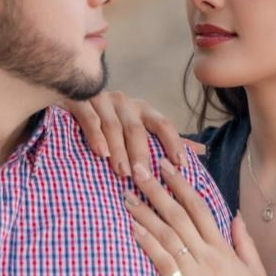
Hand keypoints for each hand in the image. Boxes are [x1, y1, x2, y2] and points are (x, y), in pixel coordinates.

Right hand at [63, 91, 205, 177]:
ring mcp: (103, 100)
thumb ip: (168, 140)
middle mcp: (126, 103)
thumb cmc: (113, 122)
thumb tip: (201, 151)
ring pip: (114, 126)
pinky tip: (100, 153)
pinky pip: (90, 118)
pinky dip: (96, 135)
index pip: (164, 124)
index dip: (174, 143)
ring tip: (123, 172)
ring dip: (119, 150)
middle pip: (137, 129)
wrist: (74, 98)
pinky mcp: (81, 101)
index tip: (181, 165)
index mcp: (144, 110)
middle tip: (145, 176)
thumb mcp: (142, 130)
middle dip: (142, 153)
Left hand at [125, 157, 268, 275]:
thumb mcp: (255, 270)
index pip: (200, 208)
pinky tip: (133, 230)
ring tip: (127, 196)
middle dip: (157, 190)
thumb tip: (235, 215)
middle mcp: (208, 256)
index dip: (181, 185)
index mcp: (223, 249)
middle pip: (178, 215)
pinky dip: (147, 244)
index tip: (166, 167)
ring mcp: (194, 275)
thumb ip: (243, 241)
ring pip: (166, 235)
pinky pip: (162, 264)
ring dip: (145, 213)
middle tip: (138, 169)